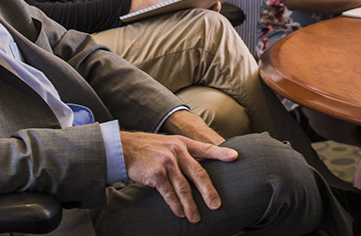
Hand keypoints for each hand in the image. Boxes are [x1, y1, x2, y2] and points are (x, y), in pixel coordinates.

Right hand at [121, 130, 236, 222]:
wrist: (124, 148)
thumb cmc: (148, 149)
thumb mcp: (168, 144)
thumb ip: (183, 154)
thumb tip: (199, 171)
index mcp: (182, 143)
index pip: (206, 148)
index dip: (221, 153)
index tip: (235, 157)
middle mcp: (177, 150)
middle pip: (198, 173)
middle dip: (209, 191)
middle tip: (216, 205)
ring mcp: (166, 162)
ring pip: (184, 187)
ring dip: (190, 205)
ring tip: (195, 217)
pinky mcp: (156, 174)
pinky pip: (169, 193)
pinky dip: (175, 205)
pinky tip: (179, 213)